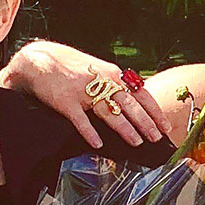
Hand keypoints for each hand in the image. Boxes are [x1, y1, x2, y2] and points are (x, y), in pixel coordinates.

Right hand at [0, 40, 166, 151]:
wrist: (39, 60)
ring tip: (137, 142)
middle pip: (129, 104)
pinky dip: (90, 132)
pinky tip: (98, 144)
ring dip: (125, 128)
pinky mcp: (66, 102)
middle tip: (156, 138)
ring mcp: (84, 92)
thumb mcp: (97, 70)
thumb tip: (134, 101)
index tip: (165, 125)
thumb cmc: (70, 67)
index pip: (140, 93)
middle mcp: (101, 81)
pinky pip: (81, 120)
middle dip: (145, 122)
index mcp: (112, 74)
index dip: (154, 110)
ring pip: (109, 112)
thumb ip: (114, 84)